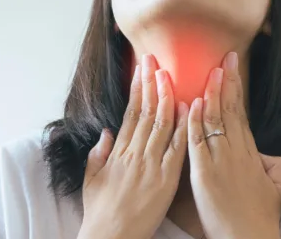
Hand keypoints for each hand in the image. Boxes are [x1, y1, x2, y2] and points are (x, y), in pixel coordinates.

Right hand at [79, 55, 189, 238]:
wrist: (110, 237)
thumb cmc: (100, 212)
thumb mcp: (91, 179)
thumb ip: (99, 153)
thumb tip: (107, 132)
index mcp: (118, 152)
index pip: (131, 112)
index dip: (138, 88)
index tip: (142, 68)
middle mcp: (134, 153)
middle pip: (146, 111)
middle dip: (151, 83)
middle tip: (156, 60)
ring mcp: (151, 165)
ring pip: (162, 123)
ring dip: (167, 96)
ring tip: (171, 74)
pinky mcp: (166, 179)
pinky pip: (177, 148)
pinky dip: (184, 126)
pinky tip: (189, 107)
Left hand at [187, 52, 280, 238]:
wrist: (250, 236)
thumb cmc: (260, 216)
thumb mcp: (276, 186)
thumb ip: (272, 165)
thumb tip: (268, 154)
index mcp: (251, 153)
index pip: (240, 113)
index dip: (235, 89)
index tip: (232, 68)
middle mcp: (236, 152)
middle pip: (230, 110)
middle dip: (227, 81)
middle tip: (225, 58)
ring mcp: (221, 161)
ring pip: (215, 121)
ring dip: (211, 94)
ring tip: (210, 71)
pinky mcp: (204, 174)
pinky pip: (198, 142)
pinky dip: (195, 122)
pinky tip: (193, 104)